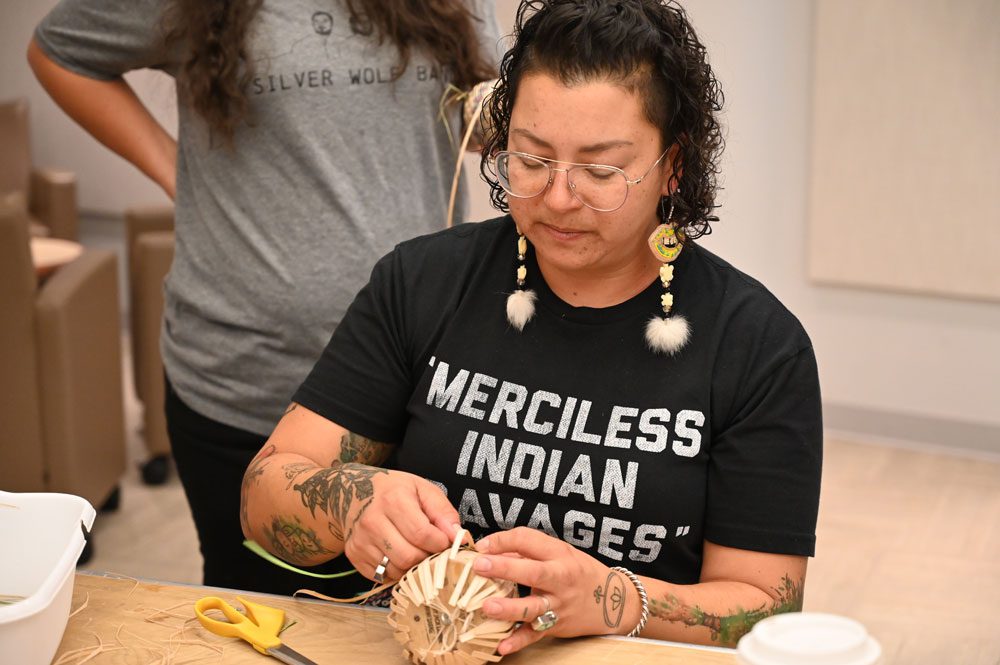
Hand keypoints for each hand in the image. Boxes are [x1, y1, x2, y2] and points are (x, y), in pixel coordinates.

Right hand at [340, 468, 458, 582]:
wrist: (351, 491)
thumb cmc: (393, 489)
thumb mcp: (422, 489)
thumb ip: (443, 512)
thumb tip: (458, 537)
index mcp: (393, 500)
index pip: (422, 535)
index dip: (440, 543)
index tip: (445, 542)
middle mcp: (373, 521)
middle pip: (409, 556)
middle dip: (427, 558)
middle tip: (431, 549)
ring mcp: (360, 540)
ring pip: (396, 570)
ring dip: (412, 567)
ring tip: (416, 551)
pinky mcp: (354, 555)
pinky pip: (382, 576)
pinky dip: (395, 571)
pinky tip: (398, 555)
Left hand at [471, 527, 638, 655]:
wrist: (614, 601)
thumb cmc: (580, 572)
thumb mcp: (560, 553)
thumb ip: (528, 551)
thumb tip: (492, 551)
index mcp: (559, 555)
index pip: (528, 540)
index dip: (502, 540)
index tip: (481, 546)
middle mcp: (560, 579)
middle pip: (532, 572)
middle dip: (504, 568)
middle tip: (479, 565)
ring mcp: (558, 604)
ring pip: (533, 607)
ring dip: (509, 607)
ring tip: (487, 606)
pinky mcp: (556, 626)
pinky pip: (535, 635)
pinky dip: (519, 641)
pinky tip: (502, 646)